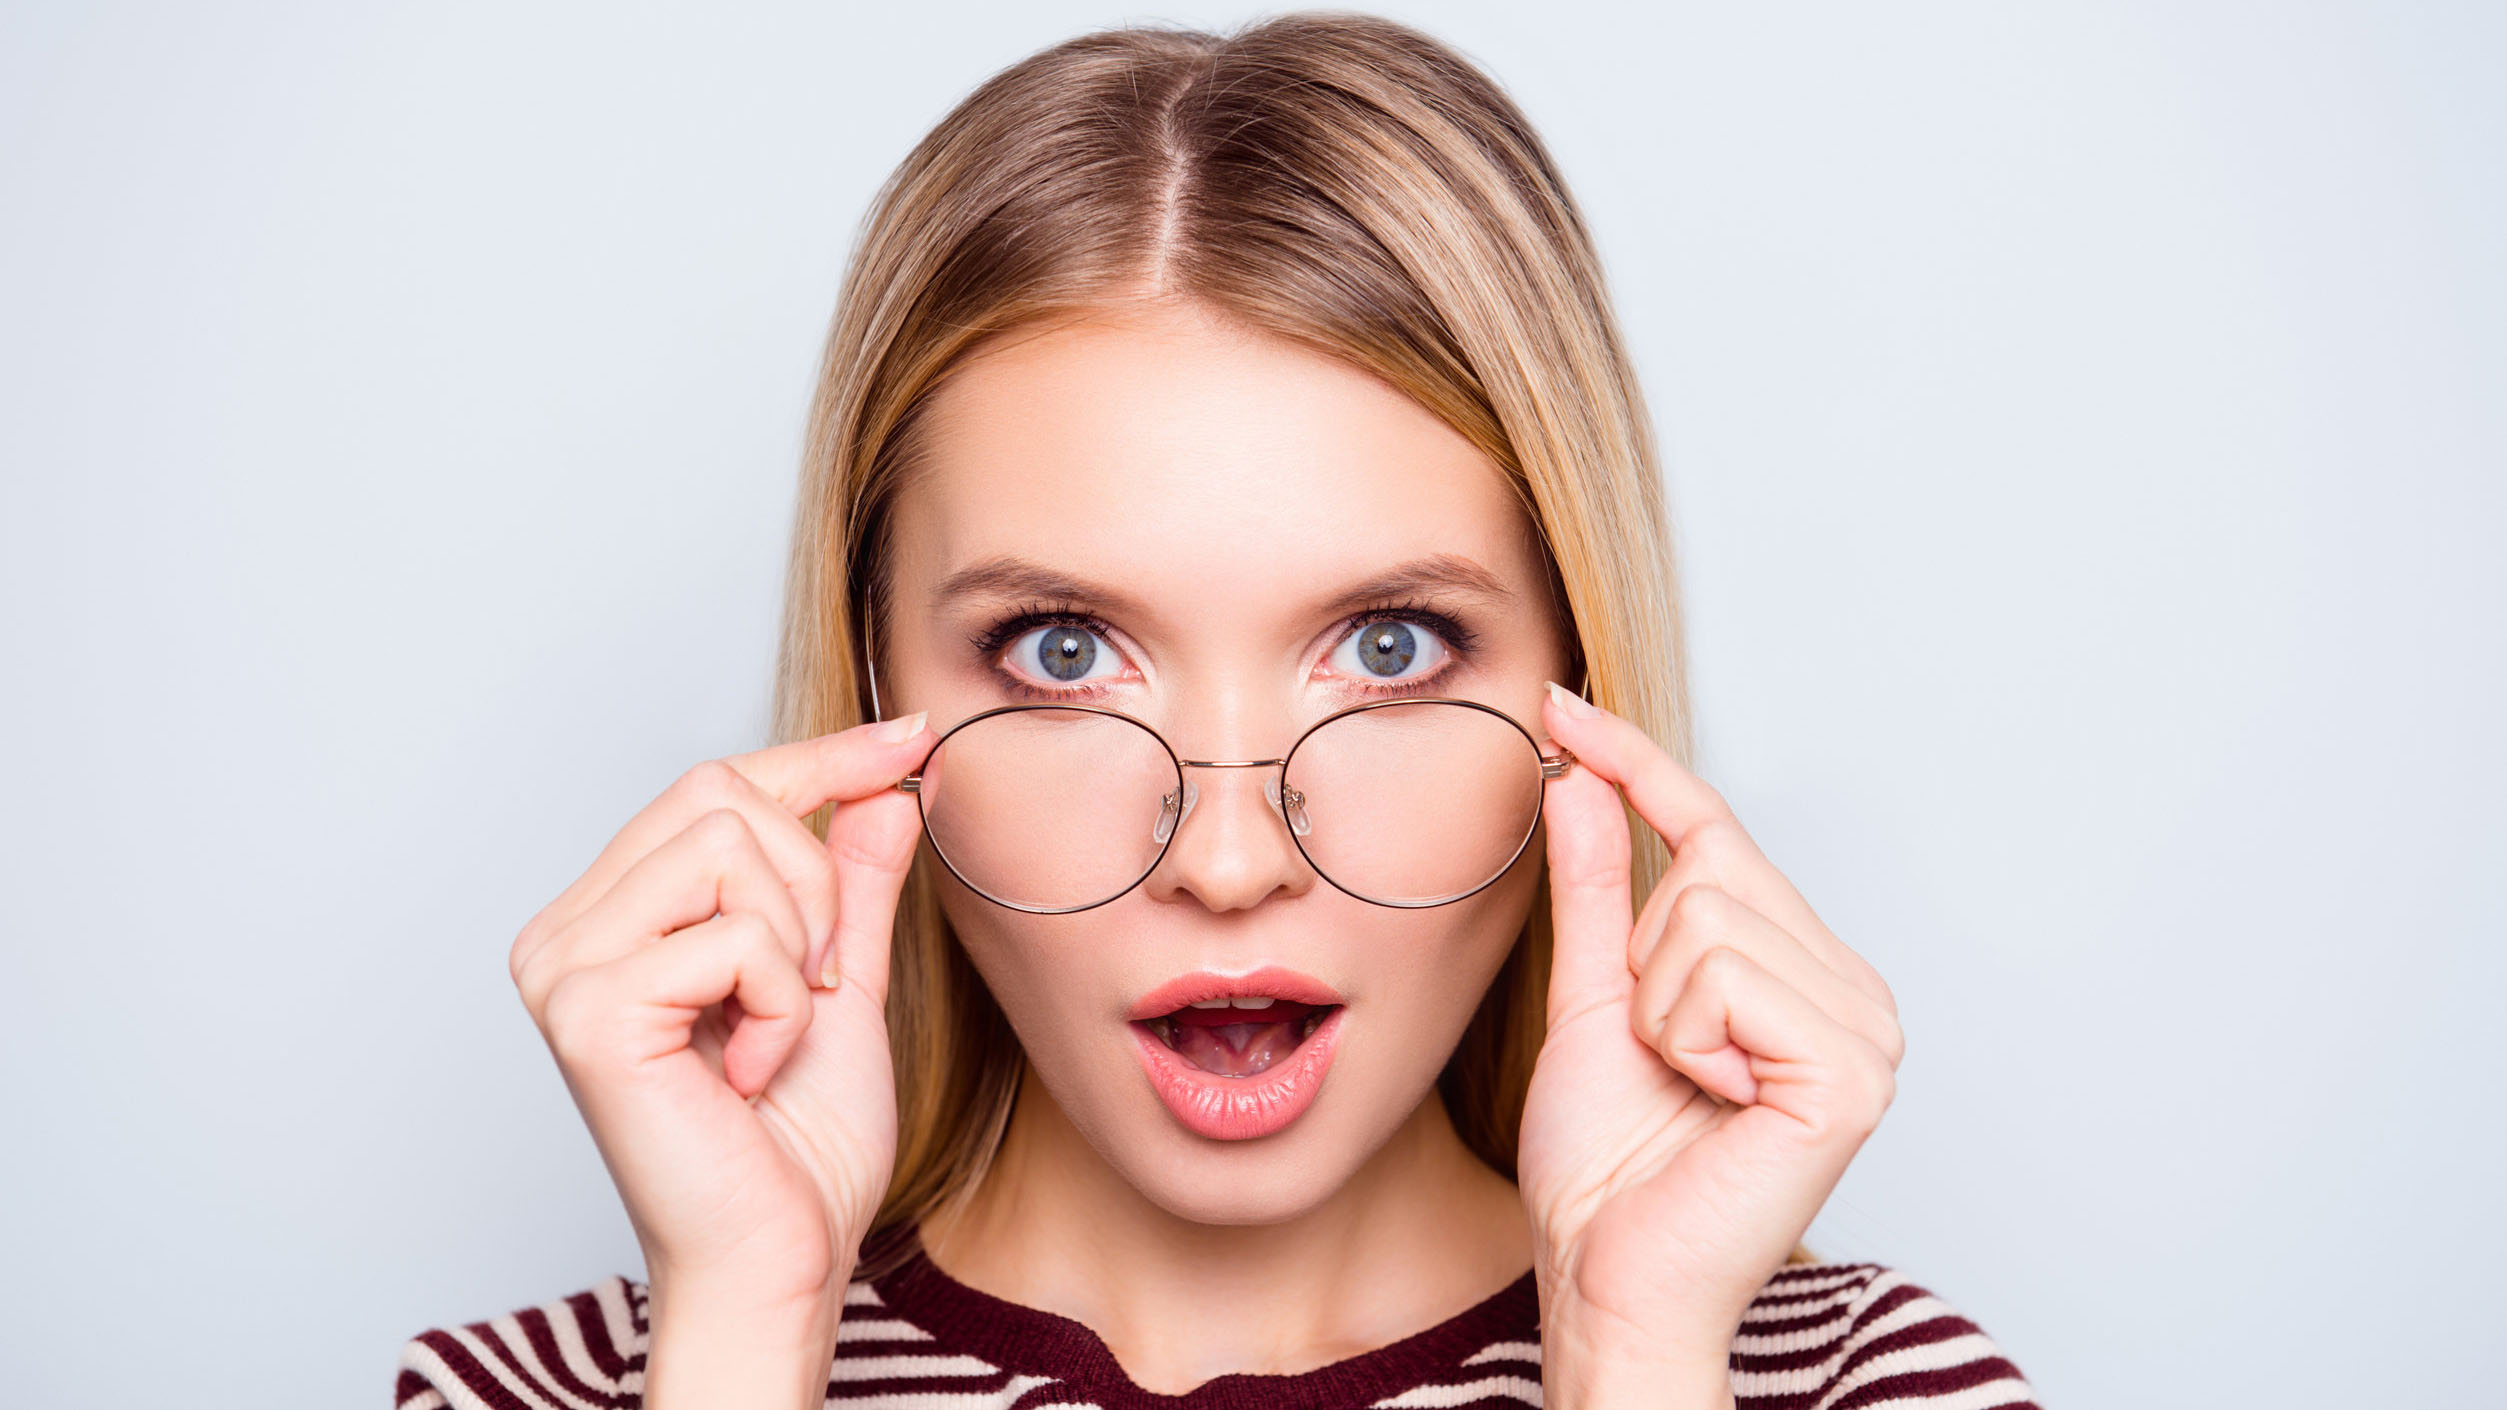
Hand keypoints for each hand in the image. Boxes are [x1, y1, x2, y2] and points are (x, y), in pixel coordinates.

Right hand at [506, 713, 932, 1322]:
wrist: (783, 1257)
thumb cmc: (798, 1147)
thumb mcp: (842, 982)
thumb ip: (852, 883)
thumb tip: (886, 783)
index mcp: (612, 918)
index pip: (714, 786)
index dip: (821, 757)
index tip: (909, 739)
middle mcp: (567, 932)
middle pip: (721, 793)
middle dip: (814, 880)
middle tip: (817, 982)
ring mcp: (565, 967)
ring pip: (728, 843)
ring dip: (797, 943)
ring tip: (778, 1029)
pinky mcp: (588, 1009)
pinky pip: (732, 932)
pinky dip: (780, 1001)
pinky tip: (751, 1070)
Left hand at [1516, 684, 1903, 1400]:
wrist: (1604, 1272)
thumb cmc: (1605, 1163)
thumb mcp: (1589, 995)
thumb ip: (1595, 887)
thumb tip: (1580, 777)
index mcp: (1803, 973)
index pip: (1718, 832)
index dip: (1635, 765)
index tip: (1560, 707)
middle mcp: (1852, 992)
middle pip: (1715, 864)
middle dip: (1643, 954)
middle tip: (1653, 1049)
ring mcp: (1865, 1032)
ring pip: (1711, 913)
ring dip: (1656, 1004)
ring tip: (1681, 1082)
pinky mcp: (1851, 1074)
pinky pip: (1726, 977)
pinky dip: (1684, 1036)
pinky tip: (1712, 1101)